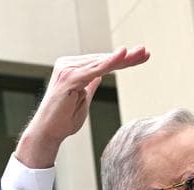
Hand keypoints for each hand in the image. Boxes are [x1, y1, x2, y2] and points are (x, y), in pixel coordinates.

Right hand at [15, 46, 150, 167]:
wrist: (48, 132)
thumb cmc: (63, 120)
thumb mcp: (83, 100)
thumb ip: (90, 85)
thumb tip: (99, 75)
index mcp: (72, 69)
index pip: (102, 63)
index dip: (122, 60)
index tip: (141, 57)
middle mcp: (68, 65)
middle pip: (103, 59)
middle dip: (127, 57)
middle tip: (145, 52)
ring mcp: (67, 69)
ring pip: (101, 62)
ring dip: (123, 58)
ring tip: (141, 53)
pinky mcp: (69, 78)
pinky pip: (94, 69)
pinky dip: (110, 62)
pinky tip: (123, 55)